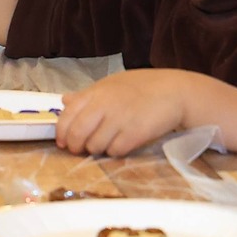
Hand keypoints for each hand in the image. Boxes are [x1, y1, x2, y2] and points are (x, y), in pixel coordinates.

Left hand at [55, 69, 192, 156]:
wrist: (175, 92)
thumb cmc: (143, 87)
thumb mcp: (112, 85)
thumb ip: (88, 95)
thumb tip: (64, 100)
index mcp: (96, 92)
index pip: (67, 116)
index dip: (62, 132)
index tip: (63, 141)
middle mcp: (105, 105)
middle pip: (77, 134)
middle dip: (75, 146)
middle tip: (80, 149)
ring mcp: (119, 120)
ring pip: (94, 146)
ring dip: (98, 148)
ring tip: (108, 141)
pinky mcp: (134, 134)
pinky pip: (114, 151)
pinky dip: (115, 151)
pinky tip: (123, 142)